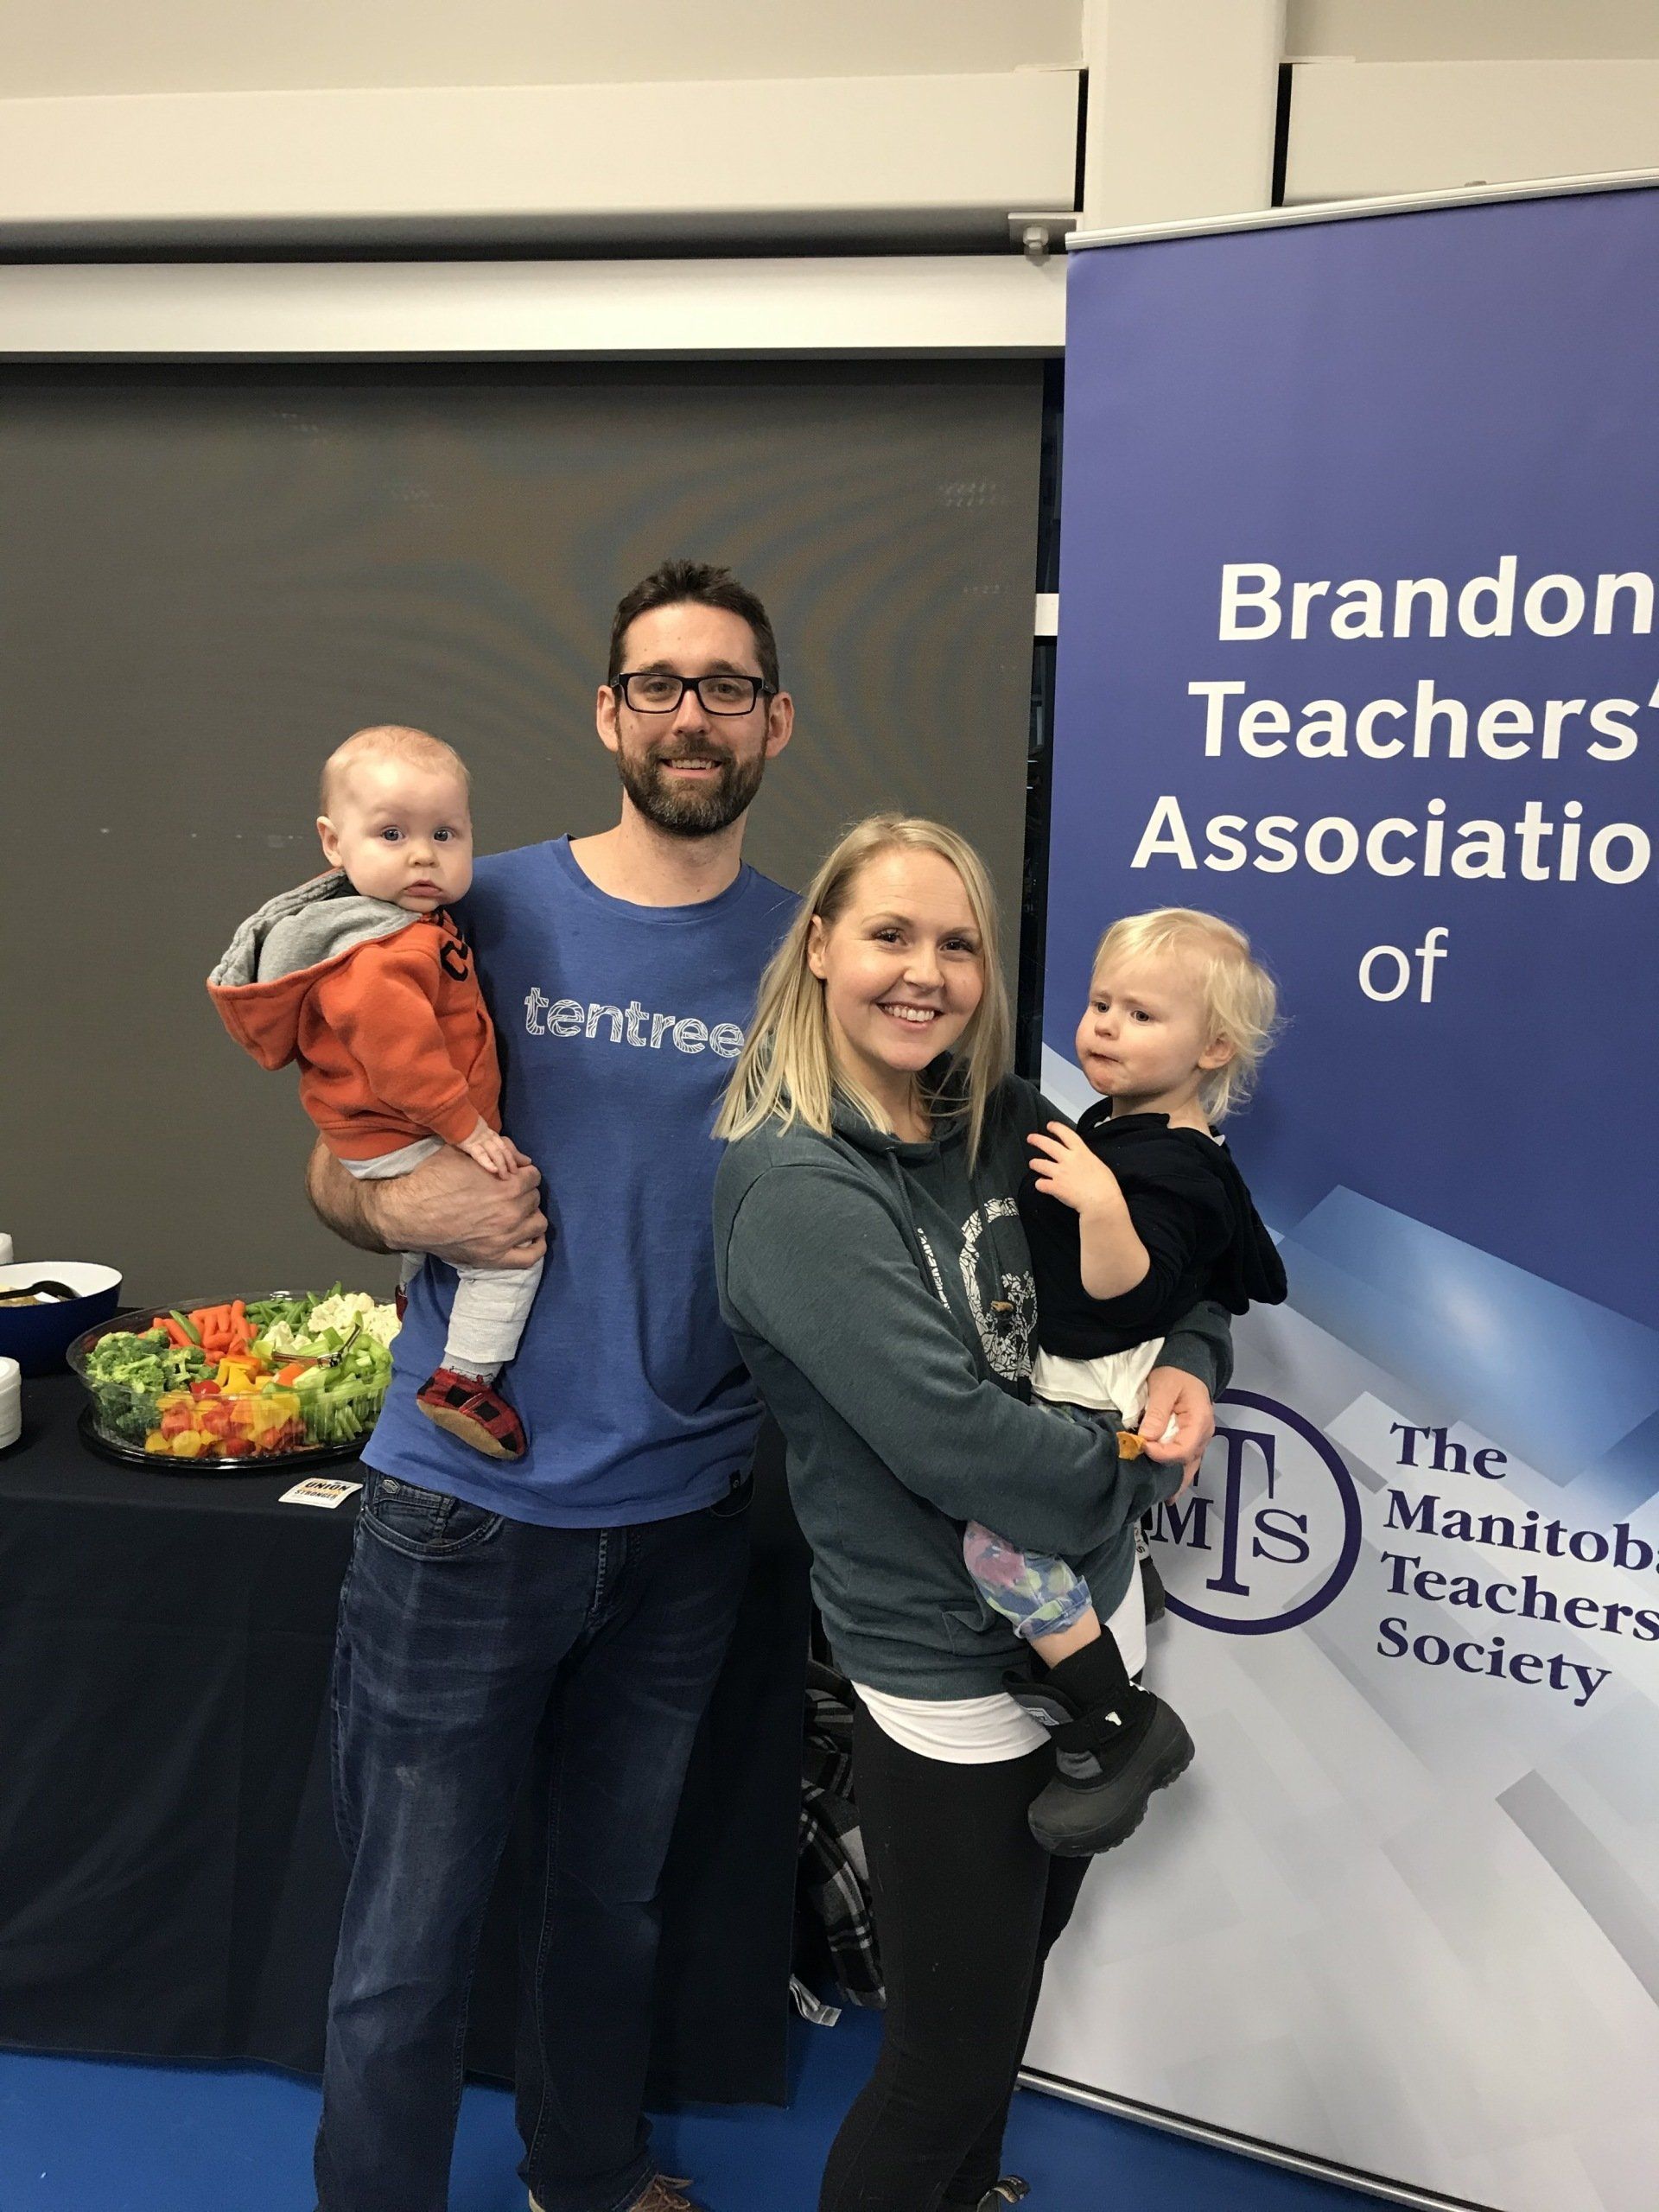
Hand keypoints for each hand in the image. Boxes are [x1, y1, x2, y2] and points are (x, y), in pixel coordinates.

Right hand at [369, 1145, 545, 1269]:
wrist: (409, 1213)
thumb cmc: (432, 1180)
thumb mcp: (461, 1152)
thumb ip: (496, 1150)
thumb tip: (519, 1157)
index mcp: (508, 1185)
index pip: (533, 1176)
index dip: (522, 1174)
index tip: (512, 1176)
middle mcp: (512, 1211)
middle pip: (534, 1198)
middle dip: (523, 1193)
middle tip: (507, 1194)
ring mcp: (505, 1237)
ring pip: (538, 1224)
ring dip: (529, 1216)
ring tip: (516, 1214)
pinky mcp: (495, 1258)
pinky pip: (530, 1257)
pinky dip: (535, 1247)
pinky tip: (528, 1238)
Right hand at [461, 1121, 533, 1178]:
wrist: (453, 1116)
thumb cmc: (464, 1127)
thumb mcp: (479, 1134)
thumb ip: (489, 1142)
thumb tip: (510, 1152)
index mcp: (491, 1135)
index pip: (506, 1146)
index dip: (514, 1156)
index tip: (524, 1166)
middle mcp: (488, 1137)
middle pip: (503, 1150)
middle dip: (511, 1162)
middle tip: (517, 1175)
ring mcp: (480, 1140)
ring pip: (495, 1153)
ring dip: (502, 1165)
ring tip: (506, 1176)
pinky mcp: (470, 1145)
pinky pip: (480, 1155)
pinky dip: (488, 1163)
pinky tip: (493, 1170)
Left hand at [1027, 1123, 1122, 1218]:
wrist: (1101, 1201)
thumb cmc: (1105, 1187)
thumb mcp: (1099, 1165)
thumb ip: (1087, 1160)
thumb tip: (1084, 1162)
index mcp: (1081, 1153)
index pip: (1066, 1134)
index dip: (1056, 1127)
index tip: (1051, 1125)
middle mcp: (1068, 1160)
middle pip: (1048, 1145)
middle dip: (1037, 1140)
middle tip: (1031, 1138)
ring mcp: (1060, 1173)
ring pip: (1040, 1164)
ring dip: (1034, 1163)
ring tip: (1033, 1163)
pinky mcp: (1055, 1187)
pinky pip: (1040, 1183)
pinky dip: (1039, 1184)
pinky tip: (1040, 1184)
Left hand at [1139, 1366, 1215, 1493]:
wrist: (1187, 1365)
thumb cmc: (1175, 1374)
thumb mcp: (1164, 1387)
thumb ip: (1157, 1413)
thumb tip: (1147, 1439)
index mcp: (1200, 1422)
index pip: (1183, 1449)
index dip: (1162, 1454)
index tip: (1142, 1447)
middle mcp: (1203, 1436)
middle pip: (1187, 1463)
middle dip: (1169, 1477)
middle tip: (1149, 1490)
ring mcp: (1198, 1440)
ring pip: (1188, 1466)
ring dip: (1174, 1481)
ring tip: (1159, 1497)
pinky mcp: (1190, 1440)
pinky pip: (1185, 1461)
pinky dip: (1176, 1473)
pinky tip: (1167, 1490)